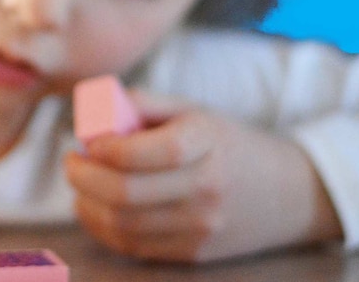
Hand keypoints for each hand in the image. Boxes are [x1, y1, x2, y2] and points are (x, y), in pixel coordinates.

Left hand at [65, 91, 342, 262]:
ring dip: (86, 203)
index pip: (147, 152)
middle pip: (126, 193)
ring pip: (123, 224)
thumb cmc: (226, 142)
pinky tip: (92, 207)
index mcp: (207, 142)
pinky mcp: (194, 253)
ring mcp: (202, 227)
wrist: (288, 193)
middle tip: (70, 161)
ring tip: (79, 183)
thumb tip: (91, 113)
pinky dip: (101, 227)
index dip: (106, 148)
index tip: (88, 141)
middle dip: (83, 177)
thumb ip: (142, 104)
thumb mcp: (192, 110)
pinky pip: (133, 246)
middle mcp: (207, 188)